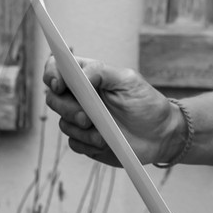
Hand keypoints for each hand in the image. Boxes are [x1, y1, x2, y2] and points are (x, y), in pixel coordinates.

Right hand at [42, 54, 185, 166]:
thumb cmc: (147, 103)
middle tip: (86, 117)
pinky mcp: (86, 141)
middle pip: (53, 98)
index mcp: (88, 77)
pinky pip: (74, 143)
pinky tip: (103, 143)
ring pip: (63, 123)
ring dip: (81, 130)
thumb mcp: (129, 81)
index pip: (57, 68)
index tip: (59, 85)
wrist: (161, 135)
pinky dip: (86, 144)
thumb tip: (79, 75)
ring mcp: (82, 120)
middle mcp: (80, 97)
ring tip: (102, 135)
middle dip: (66, 108)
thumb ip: (101, 72)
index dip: (52, 74)